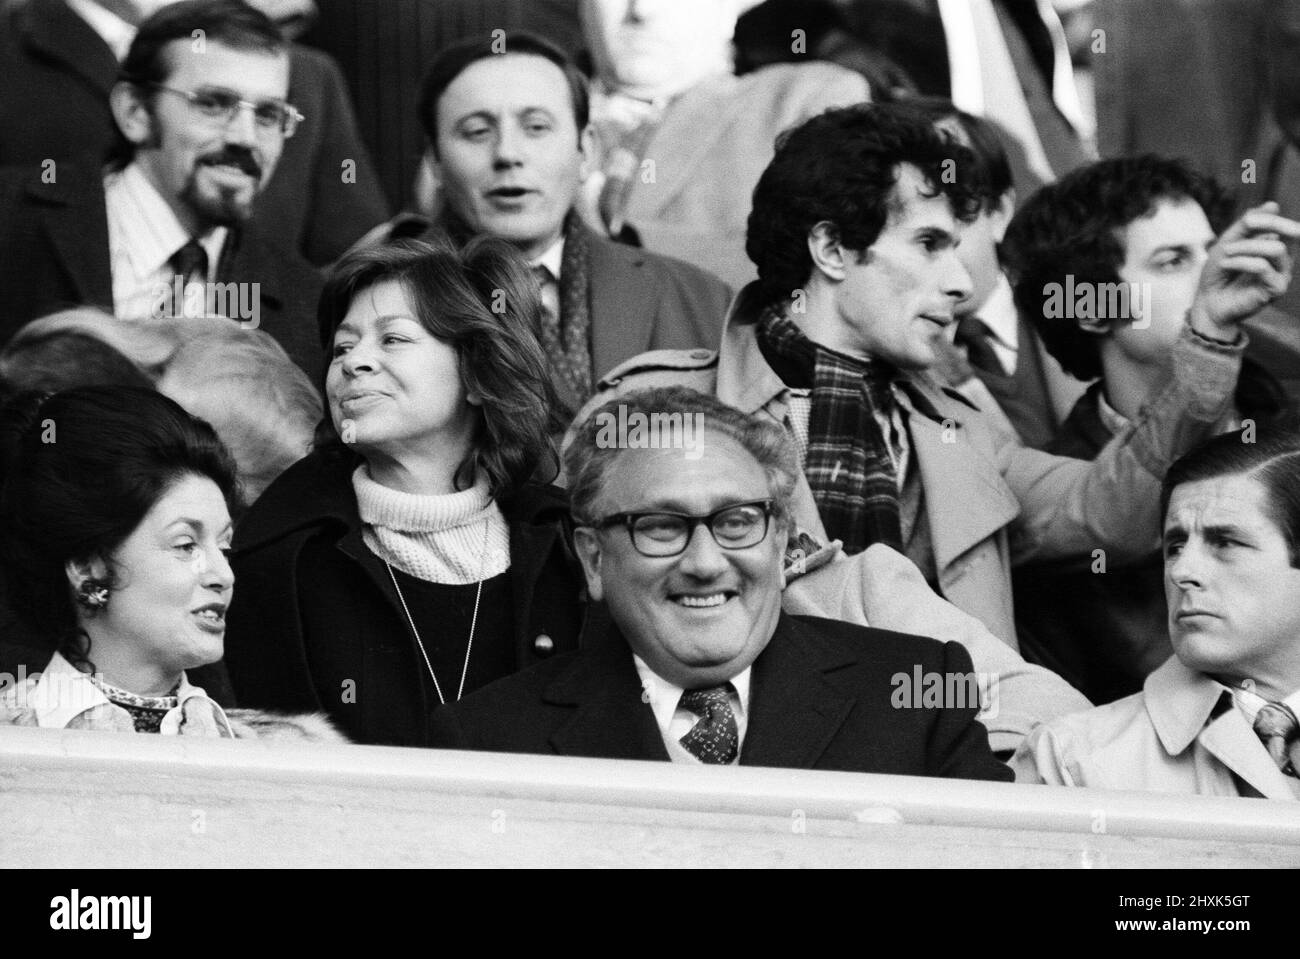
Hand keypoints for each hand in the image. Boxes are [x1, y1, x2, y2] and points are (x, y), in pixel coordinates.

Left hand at [1188, 202, 1299, 337]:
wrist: (1207, 303)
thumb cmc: (1217, 274)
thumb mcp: (1228, 243)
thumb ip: (1248, 225)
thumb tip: (1273, 204)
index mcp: (1273, 247)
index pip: (1282, 225)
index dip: (1267, 218)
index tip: (1248, 221)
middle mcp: (1282, 260)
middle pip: (1284, 233)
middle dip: (1259, 230)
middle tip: (1235, 237)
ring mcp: (1282, 274)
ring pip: (1276, 249)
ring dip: (1246, 248)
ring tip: (1224, 254)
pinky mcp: (1276, 289)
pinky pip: (1264, 266)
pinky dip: (1241, 262)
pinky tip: (1225, 265)